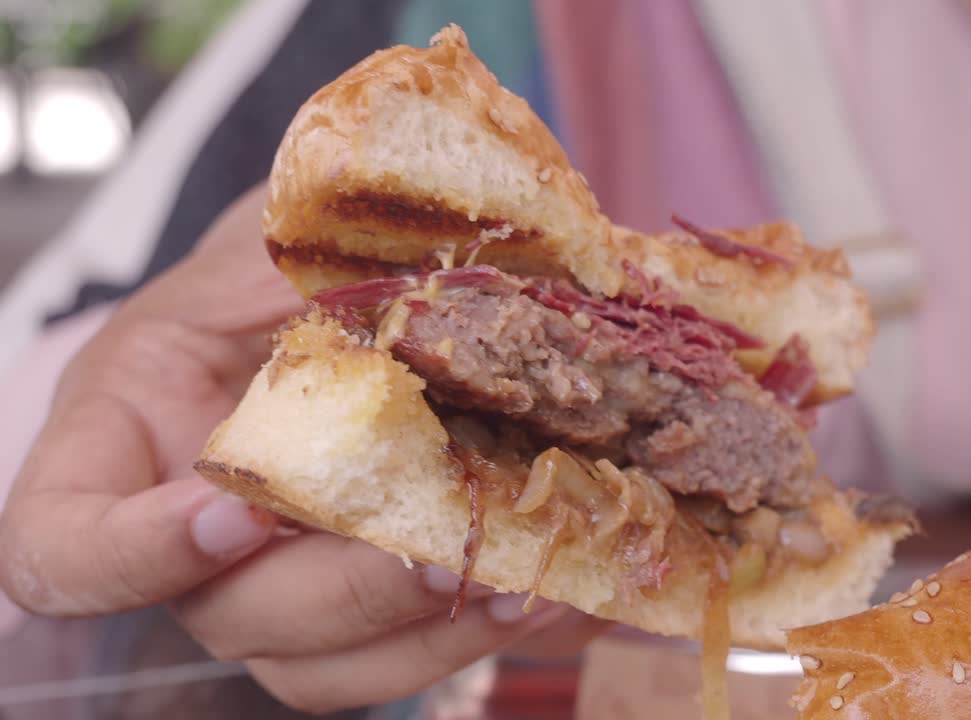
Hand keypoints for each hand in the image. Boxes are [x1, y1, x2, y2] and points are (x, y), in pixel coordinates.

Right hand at [0, 184, 607, 712]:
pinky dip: (478, 629)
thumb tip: (430, 284)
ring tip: (527, 584)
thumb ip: (310, 265)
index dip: (131, 557)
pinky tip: (553, 587)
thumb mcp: (280, 238)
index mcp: (128, 435)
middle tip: (445, 551)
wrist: (352, 278)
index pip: (63, 547)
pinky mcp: (363, 602)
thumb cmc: (288, 252)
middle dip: (345, 591)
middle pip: (228, 614)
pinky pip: (404, 654)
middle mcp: (190, 533)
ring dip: (429, 633)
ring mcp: (278, 580)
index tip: (237, 513)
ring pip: (326, 664)